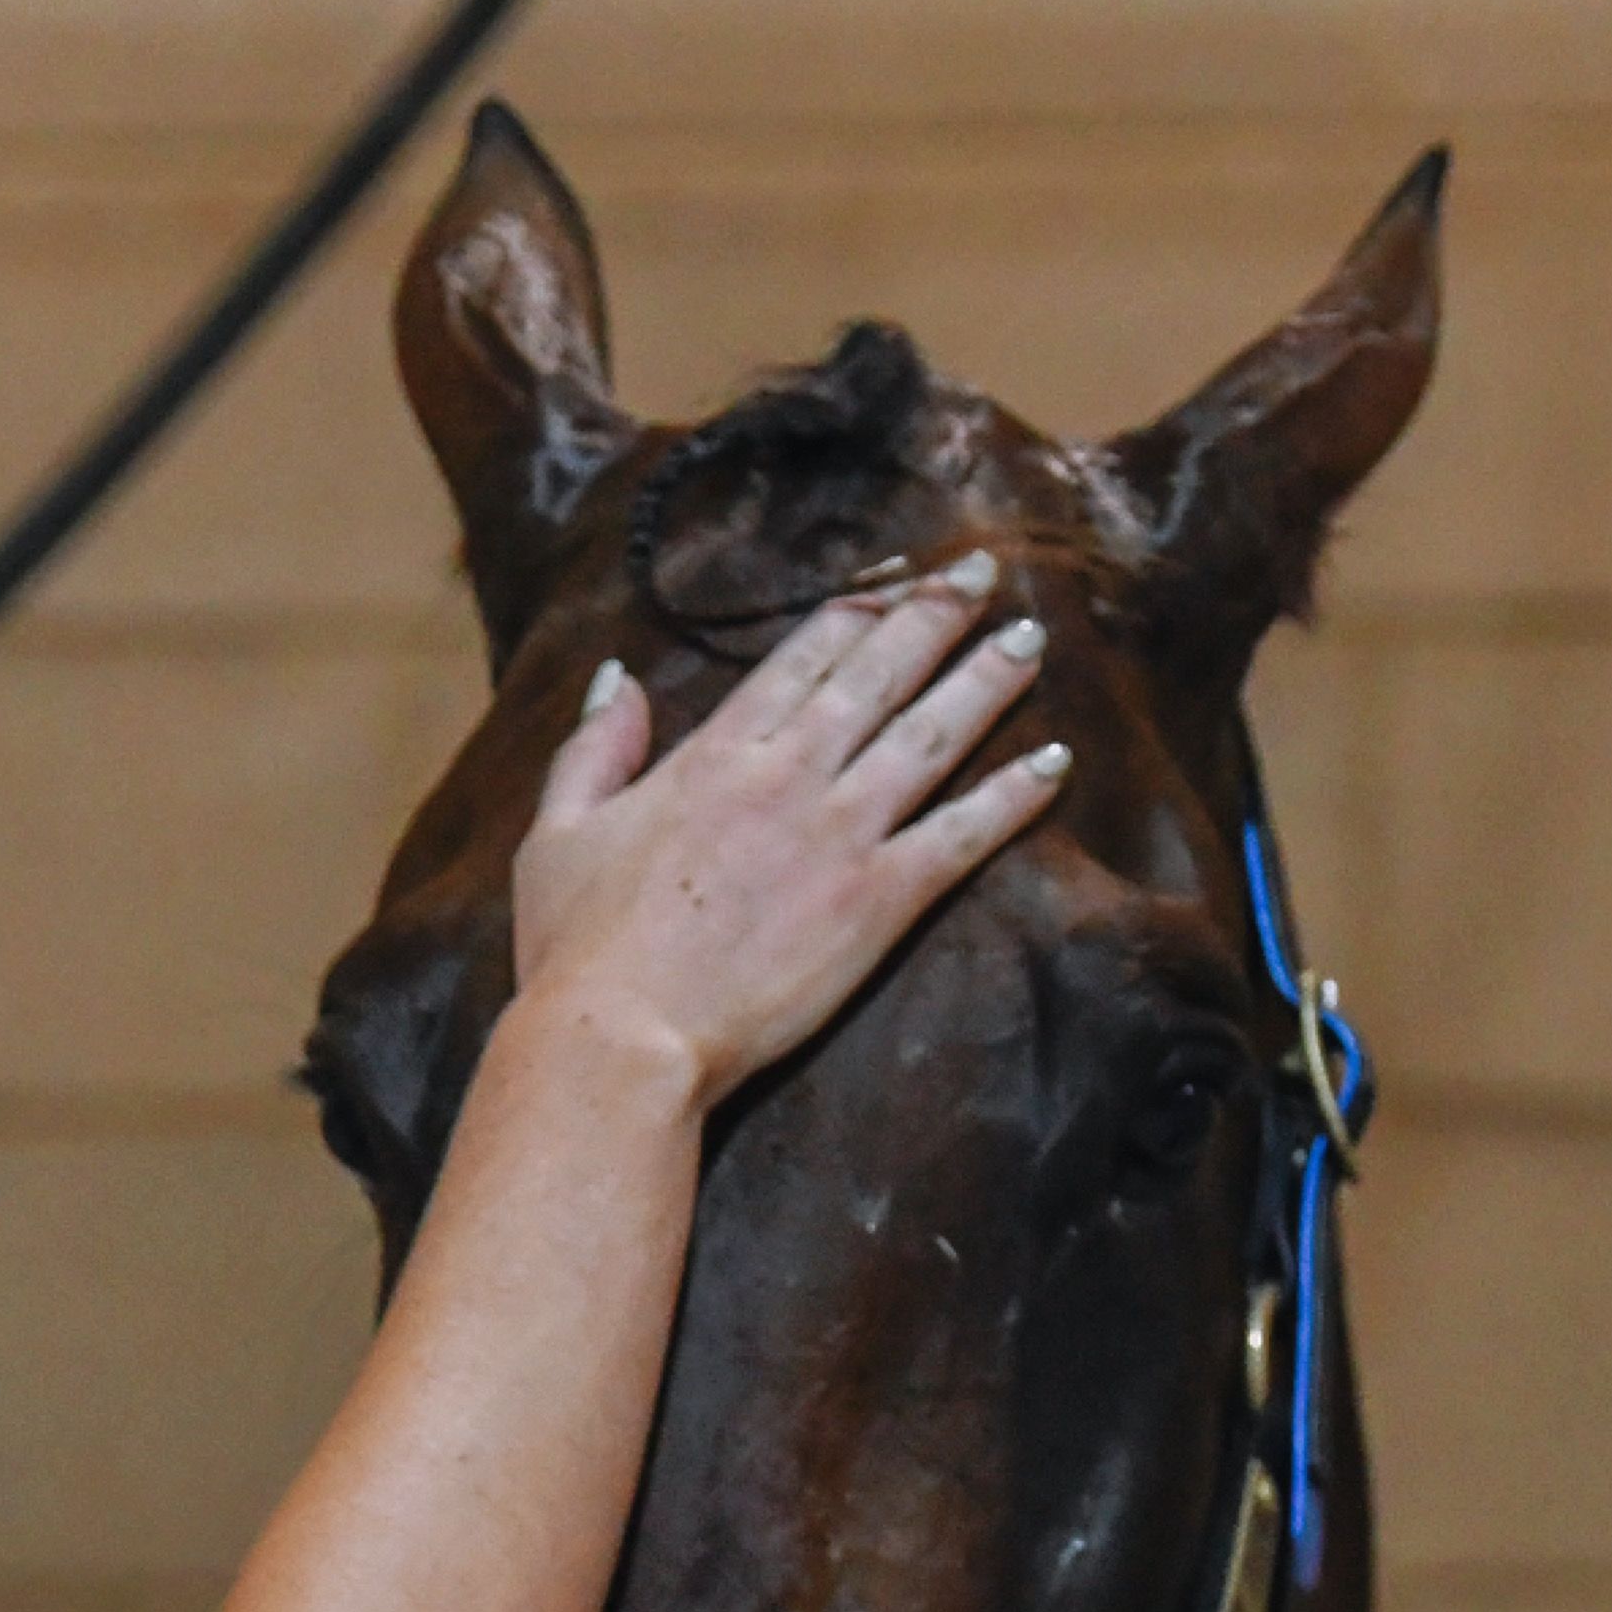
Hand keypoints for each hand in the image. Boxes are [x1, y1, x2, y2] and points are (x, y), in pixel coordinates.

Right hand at [506, 555, 1067, 1105]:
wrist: (619, 1038)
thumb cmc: (576, 948)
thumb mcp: (556, 831)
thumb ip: (594, 749)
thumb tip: (617, 678)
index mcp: (716, 752)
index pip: (805, 656)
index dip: (860, 610)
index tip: (900, 578)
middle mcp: (790, 774)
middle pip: (880, 673)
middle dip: (936, 615)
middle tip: (985, 573)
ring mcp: (841, 833)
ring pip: (932, 735)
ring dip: (987, 682)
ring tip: (1029, 640)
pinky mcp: (878, 900)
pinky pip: (962, 835)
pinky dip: (1012, 796)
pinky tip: (1055, 763)